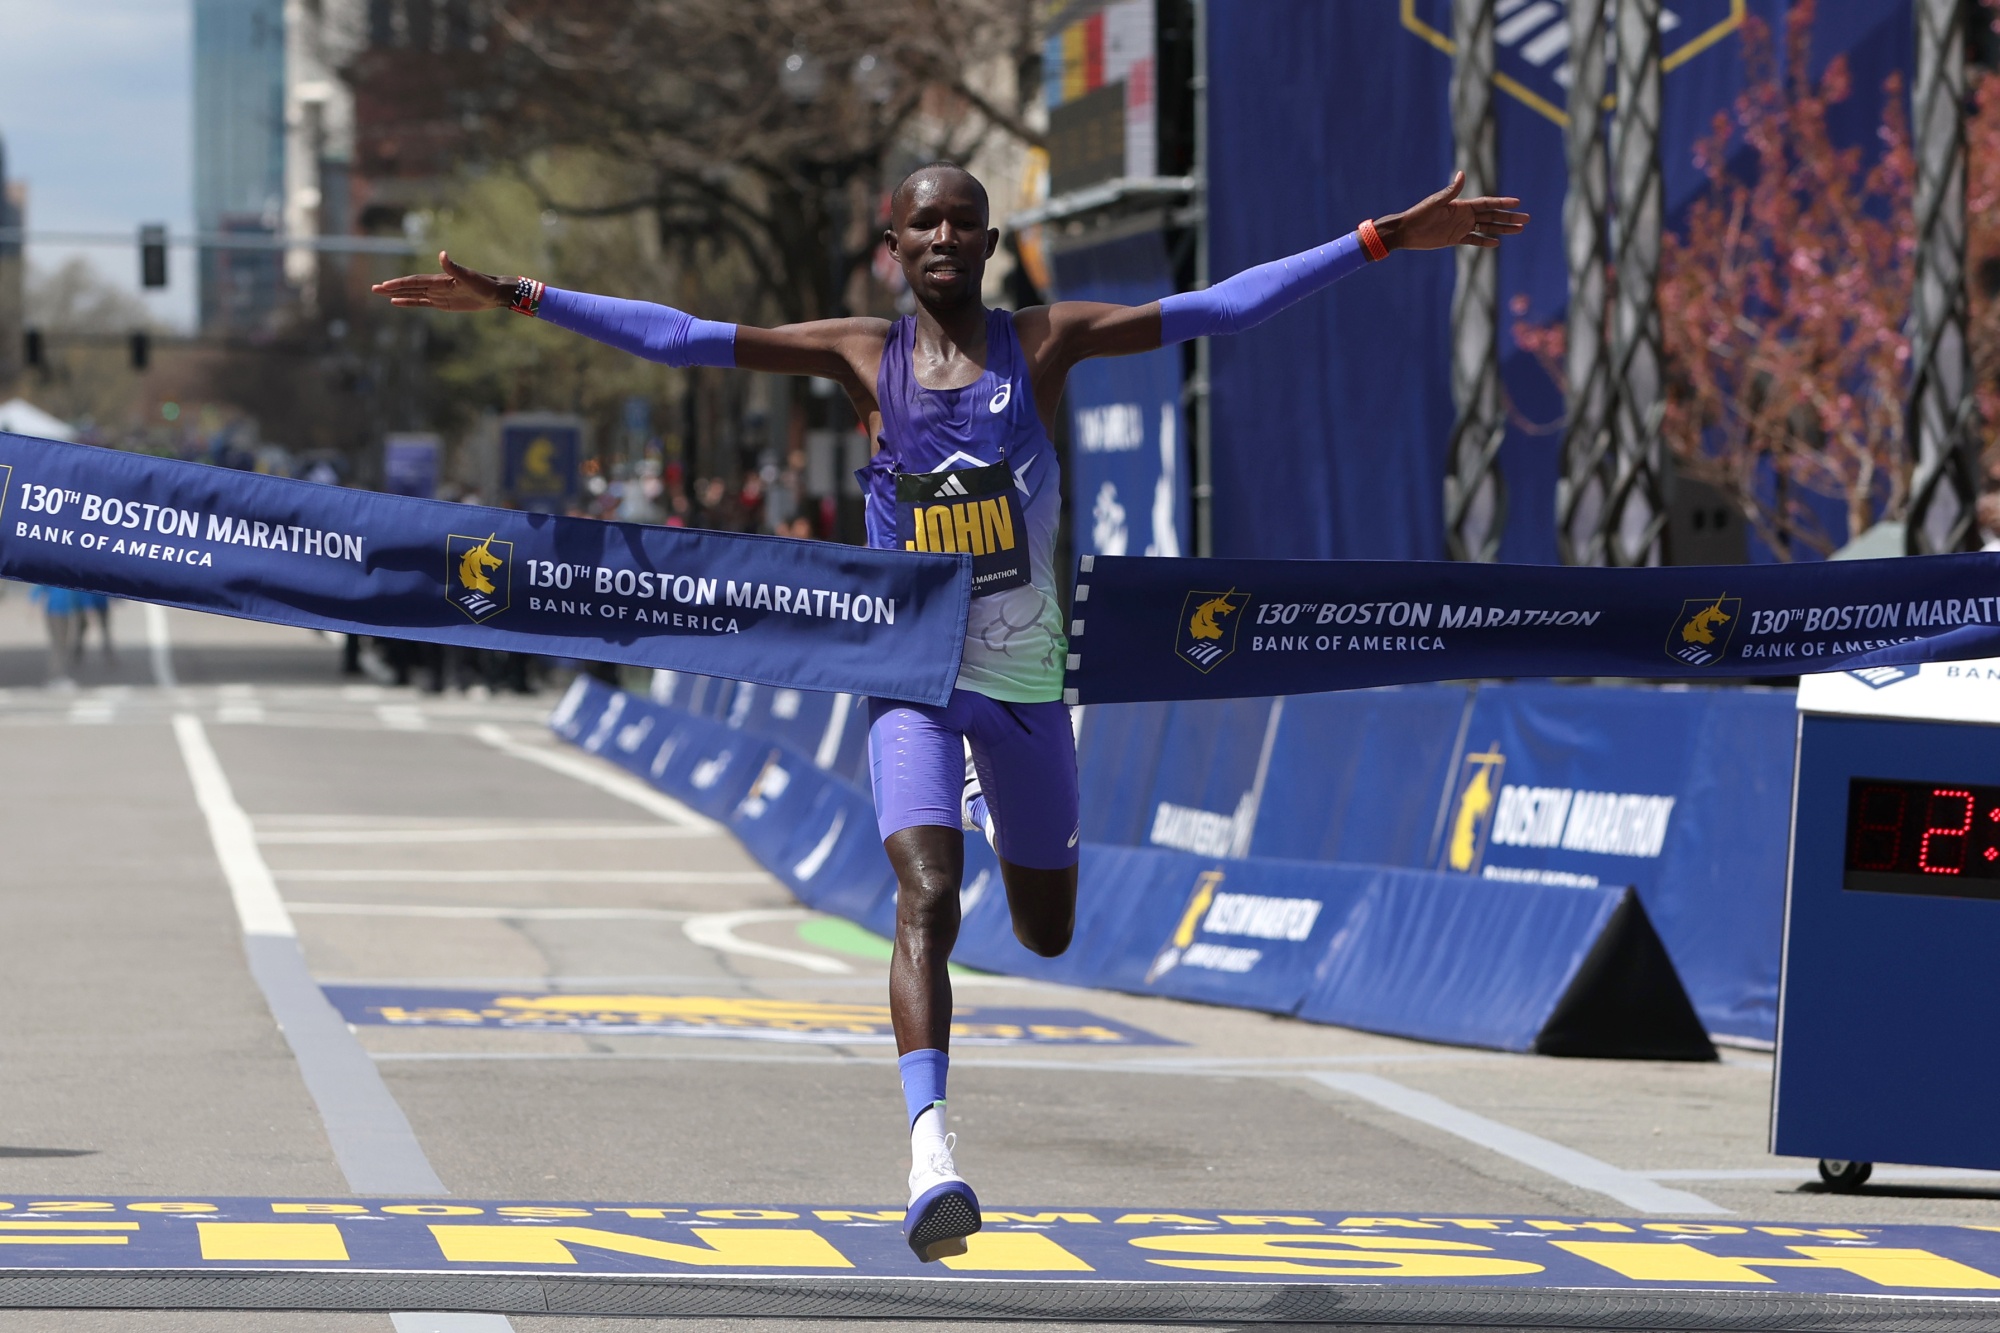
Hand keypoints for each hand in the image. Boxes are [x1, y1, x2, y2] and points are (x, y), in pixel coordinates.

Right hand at [370, 252, 510, 310]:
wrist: (494, 293)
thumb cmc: (484, 284)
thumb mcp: (470, 277)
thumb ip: (454, 267)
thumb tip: (442, 254)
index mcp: (439, 280)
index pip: (415, 282)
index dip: (400, 284)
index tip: (384, 285)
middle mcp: (436, 286)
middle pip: (409, 287)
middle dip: (391, 288)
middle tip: (373, 289)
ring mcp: (438, 294)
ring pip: (413, 294)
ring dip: (397, 294)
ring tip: (381, 293)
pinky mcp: (443, 303)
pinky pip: (422, 303)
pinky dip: (409, 302)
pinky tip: (397, 302)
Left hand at [1372, 172, 1529, 251]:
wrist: (1406, 230)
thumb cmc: (1419, 214)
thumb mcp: (1436, 203)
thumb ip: (1451, 191)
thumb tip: (1462, 174)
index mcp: (1462, 205)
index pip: (1487, 203)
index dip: (1502, 203)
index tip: (1518, 203)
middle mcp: (1464, 215)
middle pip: (1492, 216)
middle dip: (1509, 217)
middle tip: (1527, 219)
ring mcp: (1461, 227)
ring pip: (1487, 228)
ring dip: (1502, 229)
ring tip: (1519, 230)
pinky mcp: (1455, 239)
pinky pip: (1474, 240)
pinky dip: (1485, 242)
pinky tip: (1497, 243)